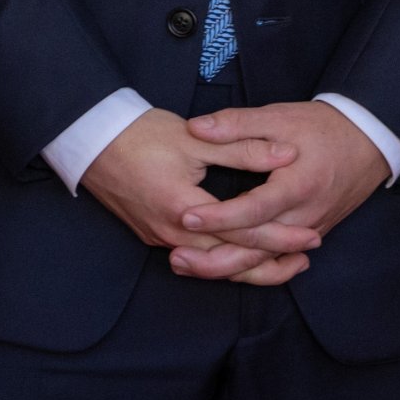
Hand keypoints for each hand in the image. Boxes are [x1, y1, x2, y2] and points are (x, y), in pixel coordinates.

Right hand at [79, 110, 311, 286]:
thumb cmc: (137, 134)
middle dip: (271, 263)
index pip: (243, 231)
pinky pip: (196, 257)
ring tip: (282, 262)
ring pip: (212, 265)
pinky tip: (240, 252)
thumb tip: (286, 153)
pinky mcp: (152, 234)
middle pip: (230, 260)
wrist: (87, 139)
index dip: (281, 235)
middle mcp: (172, 233)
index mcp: (184, 209)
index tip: (311, 235)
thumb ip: (243, 149)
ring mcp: (159, 237)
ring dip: (248, 265)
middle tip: (306, 257)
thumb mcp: (195, 138)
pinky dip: (223, 259)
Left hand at [176, 104, 389, 271]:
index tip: (186, 217)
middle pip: (259, 249)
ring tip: (188, 267)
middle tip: (176, 258)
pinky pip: (277, 260)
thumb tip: (196, 128)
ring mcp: (310, 229)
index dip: (220, 217)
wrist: (368, 142)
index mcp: (297, 186)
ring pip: (266, 262)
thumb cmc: (321, 127)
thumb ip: (237, 124)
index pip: (255, 210)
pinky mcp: (310, 234)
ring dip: (228, 269)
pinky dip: (249, 267)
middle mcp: (305, 216)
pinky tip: (220, 268)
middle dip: (217, 259)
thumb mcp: (279, 117)